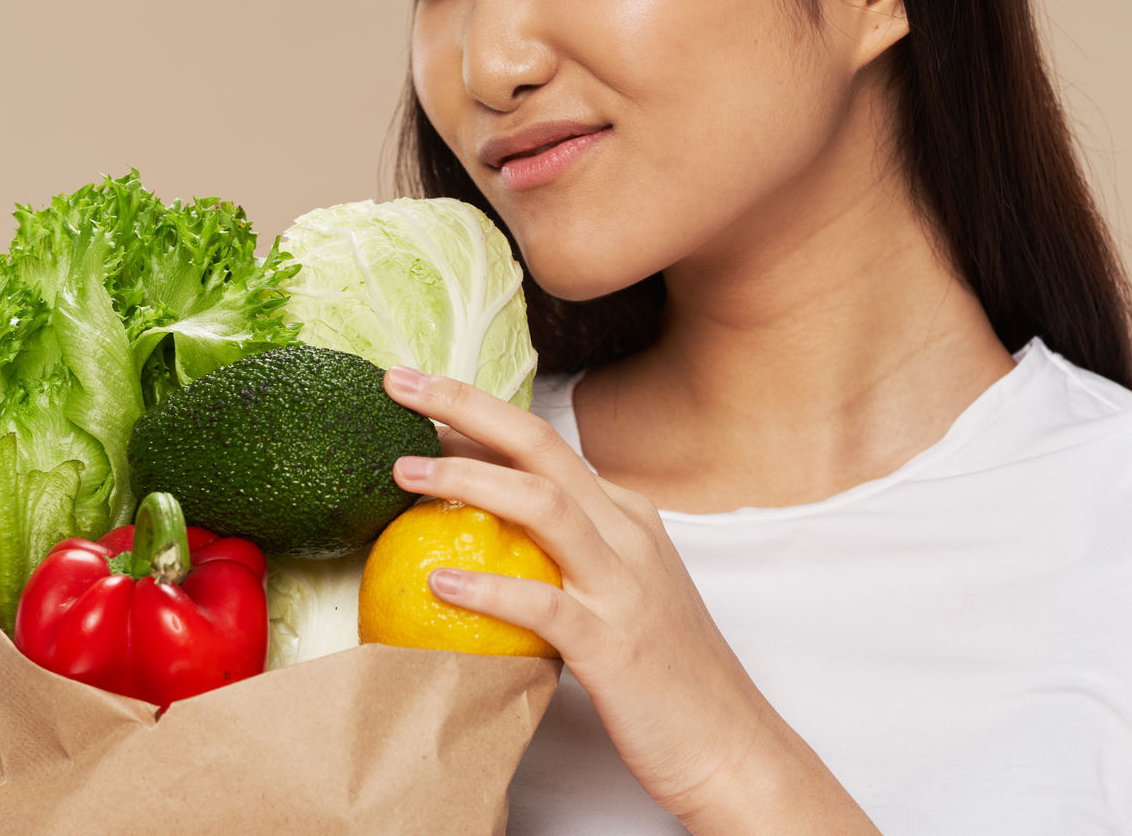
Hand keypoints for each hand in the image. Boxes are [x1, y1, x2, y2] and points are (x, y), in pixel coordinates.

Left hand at [381, 367, 878, 833]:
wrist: (731, 745)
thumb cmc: (666, 673)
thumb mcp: (622, 591)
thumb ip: (570, 555)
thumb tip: (490, 535)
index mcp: (628, 515)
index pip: (545, 446)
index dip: (478, 416)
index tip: (419, 400)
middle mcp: (629, 535)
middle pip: (541, 446)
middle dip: (467, 406)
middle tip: (400, 385)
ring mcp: (624, 586)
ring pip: (544, 507)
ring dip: (469, 478)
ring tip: (402, 472)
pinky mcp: (614, 645)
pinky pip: (544, 606)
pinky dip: (489, 588)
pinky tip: (438, 582)